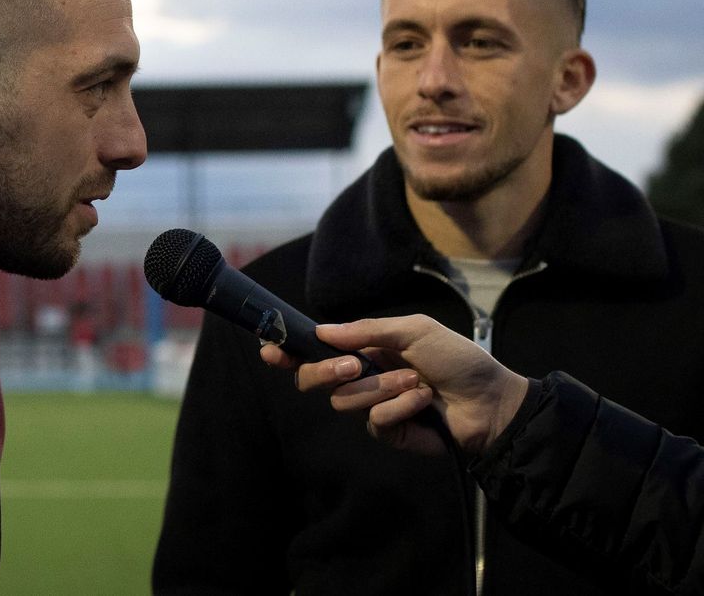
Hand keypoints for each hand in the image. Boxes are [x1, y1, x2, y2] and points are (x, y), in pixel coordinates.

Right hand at [260, 315, 529, 456]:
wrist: (493, 402)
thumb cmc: (457, 359)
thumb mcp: (414, 330)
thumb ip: (367, 330)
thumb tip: (321, 331)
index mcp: (363, 348)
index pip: (313, 350)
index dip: (287, 350)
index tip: (271, 350)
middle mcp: (361, 376)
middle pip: (312, 379)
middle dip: (325, 371)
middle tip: (354, 366)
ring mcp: (372, 406)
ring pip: (343, 401)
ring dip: (381, 388)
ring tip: (416, 383)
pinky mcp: (388, 432)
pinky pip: (374, 421)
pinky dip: (399, 407)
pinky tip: (423, 402)